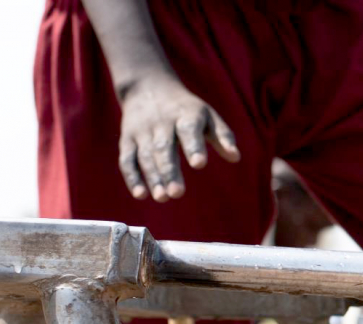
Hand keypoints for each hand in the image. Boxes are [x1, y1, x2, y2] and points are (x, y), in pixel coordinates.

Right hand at [117, 75, 240, 201]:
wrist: (147, 86)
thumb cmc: (186, 109)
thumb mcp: (207, 116)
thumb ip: (222, 136)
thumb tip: (235, 157)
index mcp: (185, 115)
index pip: (189, 130)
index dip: (193, 146)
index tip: (199, 164)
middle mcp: (161, 122)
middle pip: (163, 147)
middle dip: (169, 170)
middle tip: (177, 193)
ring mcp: (142, 131)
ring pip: (145, 156)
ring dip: (153, 177)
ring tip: (163, 198)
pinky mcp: (127, 140)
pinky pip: (127, 160)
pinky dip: (132, 177)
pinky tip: (141, 195)